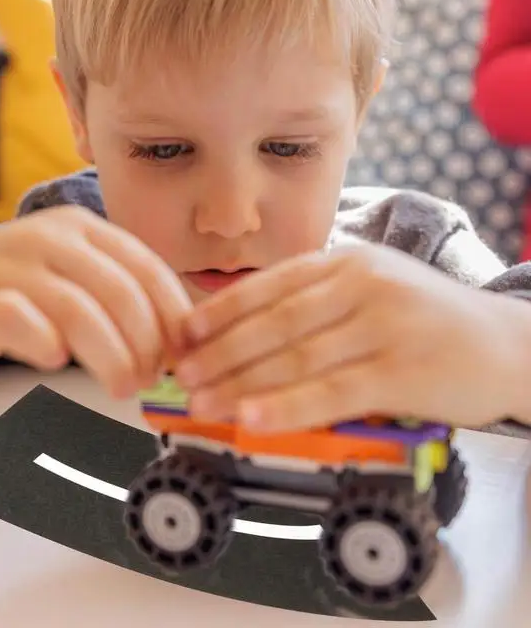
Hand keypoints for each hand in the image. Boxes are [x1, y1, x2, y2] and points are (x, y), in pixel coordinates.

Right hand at [0, 205, 190, 396]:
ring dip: (111, 356)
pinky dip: (45, 344)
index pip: (146, 268)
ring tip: (123, 386)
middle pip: (119, 293)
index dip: (173, 316)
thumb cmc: (24, 286)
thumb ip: (120, 292)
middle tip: (149, 380)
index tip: (183, 354)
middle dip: (146, 344)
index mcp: (83, 227)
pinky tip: (56, 360)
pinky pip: (19, 321)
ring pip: (78, 310)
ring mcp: (10, 265)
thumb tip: (182, 341)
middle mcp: (49, 237)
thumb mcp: (75, 272)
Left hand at [173, 244, 528, 430]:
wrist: (506, 342)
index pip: (269, 284)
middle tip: (183, 376)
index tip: (185, 334)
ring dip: (242, 384)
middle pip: (274, 323)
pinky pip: (332, 392)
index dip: (221, 311)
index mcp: (344, 261)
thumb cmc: (422, 318)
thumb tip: (239, 330)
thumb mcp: (368, 289)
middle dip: (221, 352)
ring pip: (296, 358)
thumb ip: (312, 302)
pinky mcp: (403, 370)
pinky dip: (287, 407)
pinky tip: (253, 419)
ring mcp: (383, 325)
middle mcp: (360, 284)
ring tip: (203, 403)